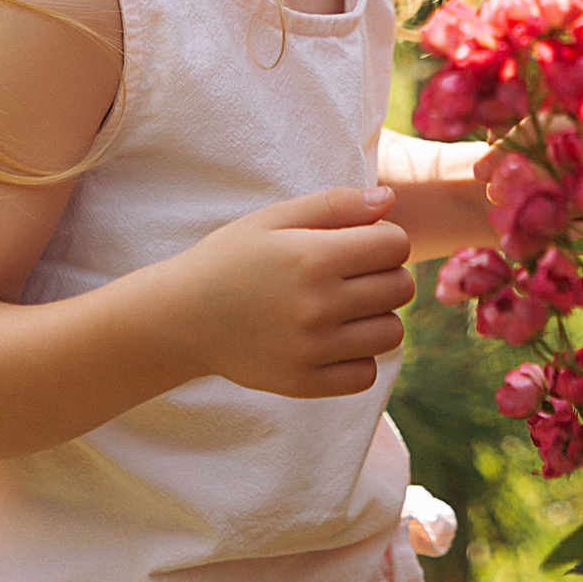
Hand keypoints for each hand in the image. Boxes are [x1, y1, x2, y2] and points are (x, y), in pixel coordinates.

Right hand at [160, 186, 414, 397]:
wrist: (182, 317)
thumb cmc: (231, 258)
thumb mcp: (274, 219)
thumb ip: (335, 204)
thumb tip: (390, 198)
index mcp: (313, 256)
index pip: (395, 245)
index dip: (385, 239)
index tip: (362, 243)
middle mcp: (318, 305)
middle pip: (400, 288)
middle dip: (386, 275)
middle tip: (354, 275)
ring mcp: (313, 349)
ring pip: (391, 333)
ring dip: (377, 318)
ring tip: (345, 308)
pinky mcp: (305, 382)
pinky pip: (366, 374)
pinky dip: (358, 358)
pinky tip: (333, 341)